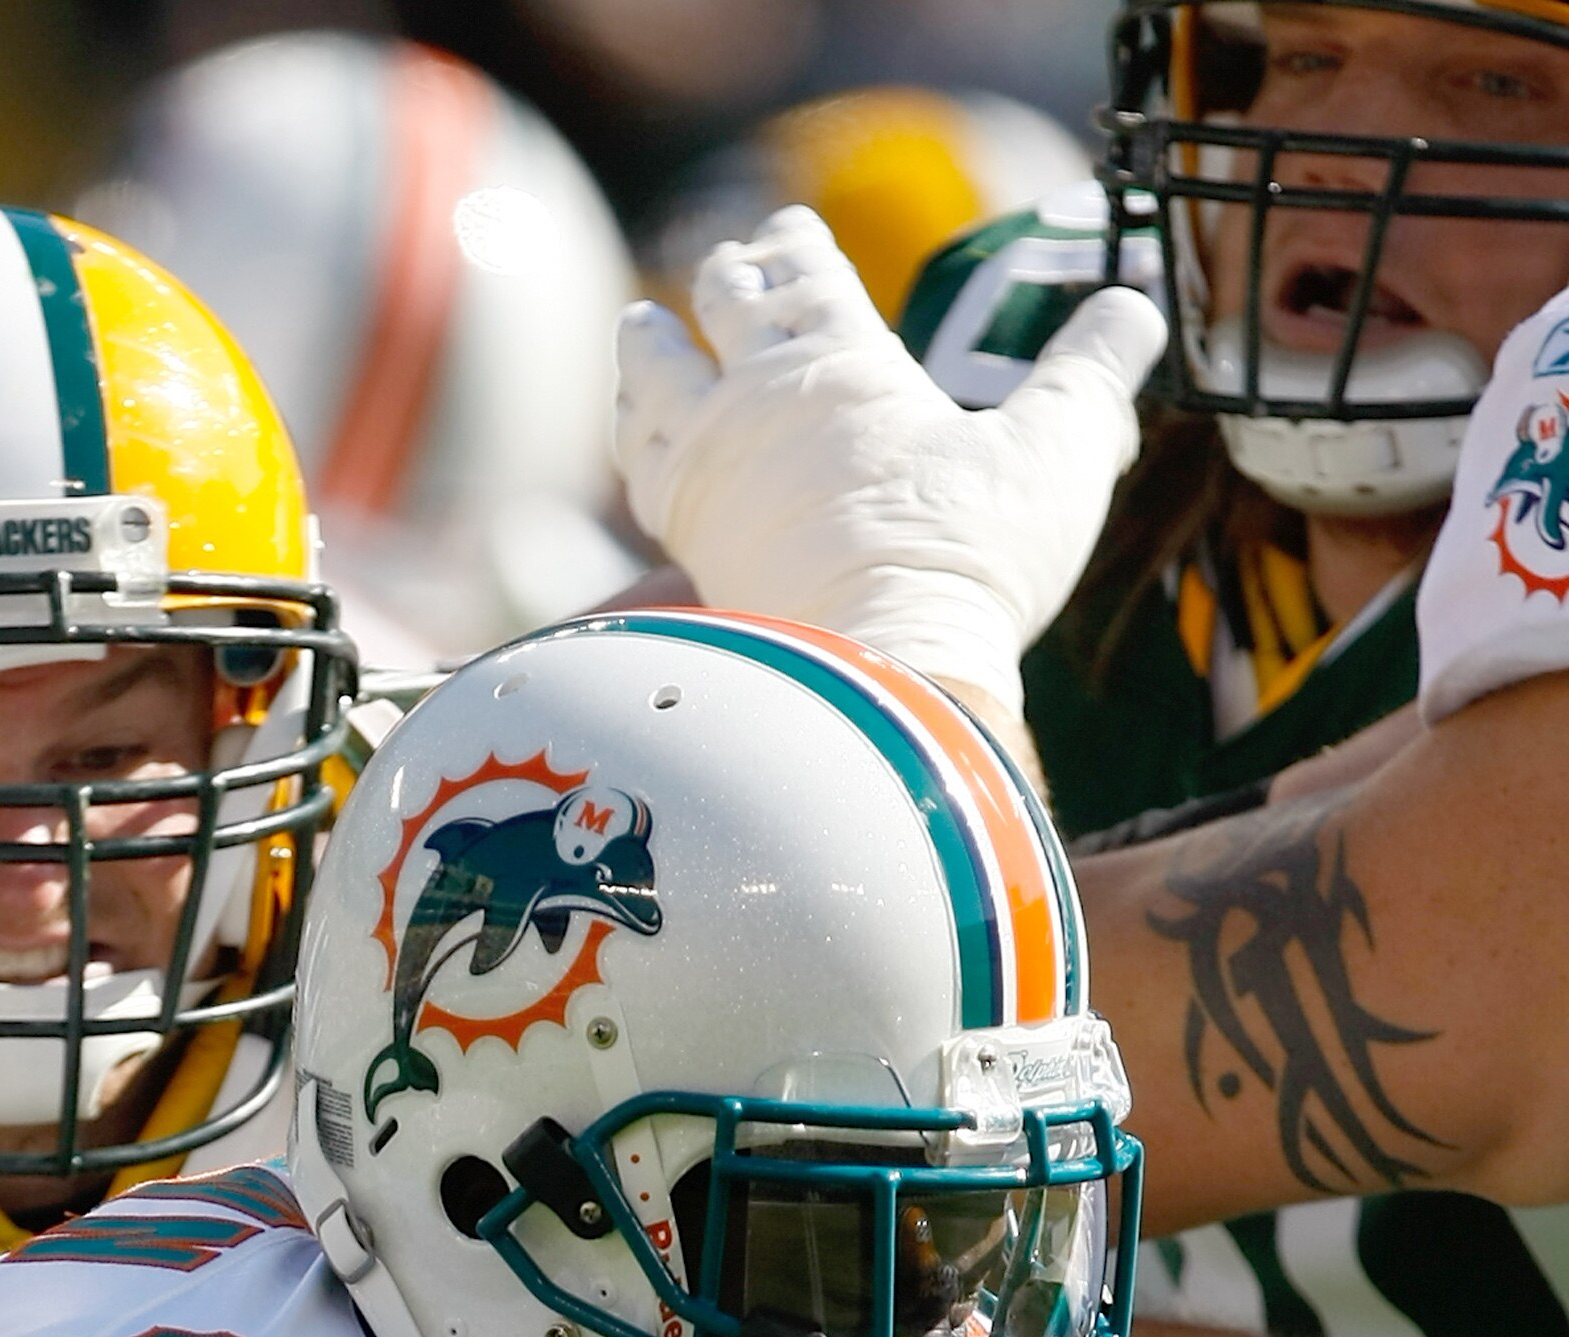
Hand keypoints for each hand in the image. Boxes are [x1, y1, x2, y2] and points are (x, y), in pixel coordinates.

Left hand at [614, 204, 1165, 716]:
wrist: (883, 671)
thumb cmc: (972, 562)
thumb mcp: (1060, 451)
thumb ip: (1094, 371)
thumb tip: (1136, 305)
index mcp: (847, 366)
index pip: (810, 274)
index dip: (798, 243)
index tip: (789, 230)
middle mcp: (763, 403)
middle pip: (727, 309)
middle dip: (730, 278)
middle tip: (729, 264)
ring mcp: (713, 473)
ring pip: (656, 381)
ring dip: (648, 346)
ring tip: (642, 327)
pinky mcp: (686, 544)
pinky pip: (641, 467)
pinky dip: (635, 433)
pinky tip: (640, 436)